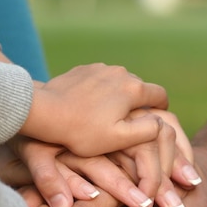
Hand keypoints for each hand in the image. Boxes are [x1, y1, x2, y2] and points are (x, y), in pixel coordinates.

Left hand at [20, 63, 168, 156]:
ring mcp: (101, 68)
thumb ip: (147, 130)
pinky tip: (88, 107)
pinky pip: (101, 80)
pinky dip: (100, 91)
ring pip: (119, 83)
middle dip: (138, 104)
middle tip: (128, 124)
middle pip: (140, 88)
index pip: (160, 95)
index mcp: (133, 89)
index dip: (161, 109)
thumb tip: (161, 121)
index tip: (154, 121)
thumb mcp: (119, 138)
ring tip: (106, 117)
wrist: (45, 112)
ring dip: (118, 97)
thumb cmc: (81, 131)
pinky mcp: (84, 69)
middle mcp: (121, 72)